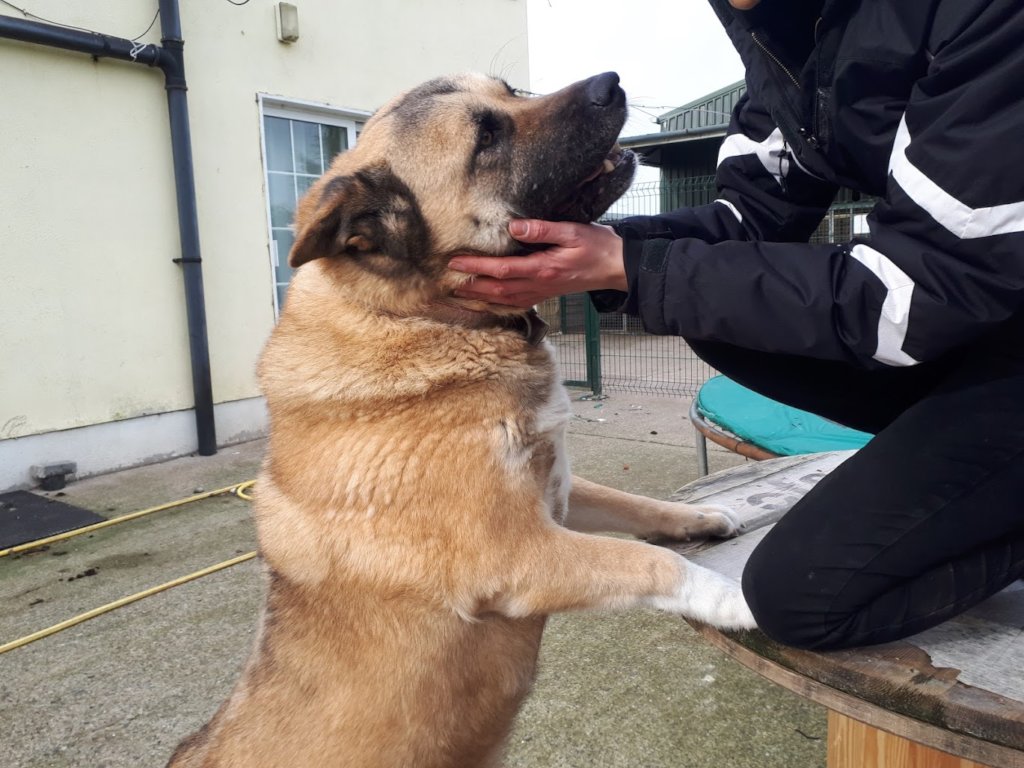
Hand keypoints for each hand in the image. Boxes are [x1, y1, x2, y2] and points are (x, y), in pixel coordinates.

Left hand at [447, 219, 626, 307]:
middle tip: (447, 283)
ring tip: (460, 293)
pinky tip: (488, 301)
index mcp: (543, 268)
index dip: (476, 267)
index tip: (455, 263)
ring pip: (504, 300)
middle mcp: (539, 285)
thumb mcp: (572, 231)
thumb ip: (542, 229)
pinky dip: (498, 303)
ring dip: (480, 298)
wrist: (616, 268)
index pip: (502, 270)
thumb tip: (513, 226)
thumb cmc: (597, 246)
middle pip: (497, 290)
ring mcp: (542, 292)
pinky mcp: (546, 293)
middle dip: (470, 287)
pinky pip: (516, 303)